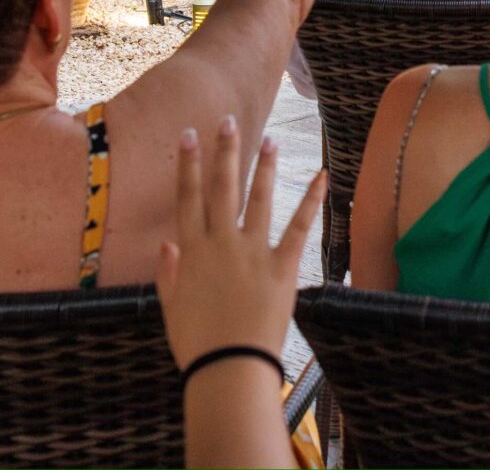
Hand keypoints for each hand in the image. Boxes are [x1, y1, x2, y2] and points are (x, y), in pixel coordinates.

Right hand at [158, 116, 323, 370]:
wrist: (229, 367)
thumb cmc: (197, 344)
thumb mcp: (171, 308)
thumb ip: (168, 274)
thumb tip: (168, 244)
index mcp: (192, 252)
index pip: (187, 198)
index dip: (187, 165)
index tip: (189, 136)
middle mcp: (221, 243)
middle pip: (221, 188)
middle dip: (224, 152)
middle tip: (227, 121)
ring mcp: (253, 252)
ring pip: (259, 199)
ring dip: (264, 167)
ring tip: (270, 139)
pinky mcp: (282, 267)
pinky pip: (299, 228)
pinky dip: (311, 201)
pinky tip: (320, 176)